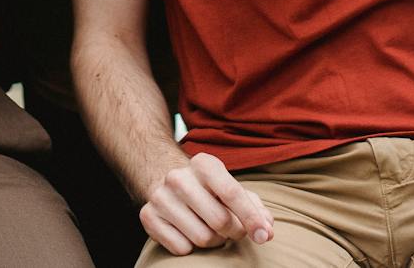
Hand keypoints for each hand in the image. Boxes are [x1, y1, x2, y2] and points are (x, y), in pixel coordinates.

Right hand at [140, 153, 273, 255]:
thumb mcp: (233, 189)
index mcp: (204, 164)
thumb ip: (255, 209)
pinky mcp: (148, 216)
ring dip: (213, 241)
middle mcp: (178, 177)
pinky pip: (181, 248)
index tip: (263, 236)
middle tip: (231, 230)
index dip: (251, 218)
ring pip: (202, 238)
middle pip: (219, 221)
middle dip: (233, 232)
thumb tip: (266, 231)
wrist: (165, 179)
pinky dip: (190, 247)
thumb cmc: (209, 189)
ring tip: (210, 229)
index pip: (232, 193)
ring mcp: (160, 196)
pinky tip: (188, 231)